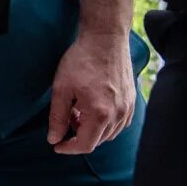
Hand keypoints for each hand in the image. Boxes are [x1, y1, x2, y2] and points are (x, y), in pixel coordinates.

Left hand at [46, 32, 134, 153]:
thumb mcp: (61, 88)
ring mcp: (128, 107)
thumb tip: (54, 139)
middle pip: (98, 140)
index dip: (68, 148)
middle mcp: (118, 114)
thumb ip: (57, 117)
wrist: (105, 37)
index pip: (85, 145)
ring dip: (93, 129)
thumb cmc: (82, 60)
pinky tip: (95, 107)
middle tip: (68, 117)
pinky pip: (120, 122)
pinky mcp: (133, 100)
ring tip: (80, 109)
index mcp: (100, 113)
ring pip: (110, 133)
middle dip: (79, 135)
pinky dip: (107, 123)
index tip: (57, 144)